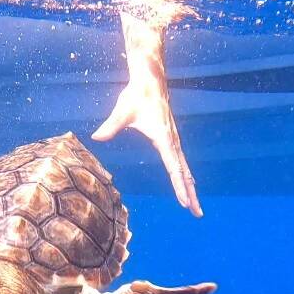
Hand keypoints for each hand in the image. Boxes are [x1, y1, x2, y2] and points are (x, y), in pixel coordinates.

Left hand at [92, 80, 202, 217]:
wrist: (151, 80)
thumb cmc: (137, 95)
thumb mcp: (122, 111)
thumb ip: (111, 126)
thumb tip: (96, 137)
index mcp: (164, 138)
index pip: (174, 167)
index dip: (179, 185)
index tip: (185, 202)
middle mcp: (173, 141)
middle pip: (184, 172)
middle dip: (191, 194)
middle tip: (197, 213)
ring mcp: (174, 140)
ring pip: (185, 168)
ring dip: (190, 187)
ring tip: (195, 205)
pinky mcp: (171, 137)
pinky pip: (181, 161)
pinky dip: (186, 175)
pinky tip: (187, 182)